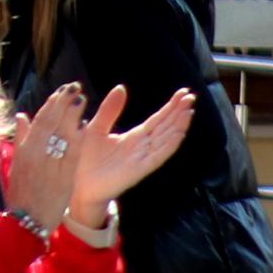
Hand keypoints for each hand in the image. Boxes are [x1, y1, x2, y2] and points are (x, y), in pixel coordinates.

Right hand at [0, 84, 85, 231]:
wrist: (26, 219)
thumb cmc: (21, 193)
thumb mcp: (16, 163)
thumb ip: (21, 138)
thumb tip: (22, 115)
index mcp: (25, 148)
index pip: (40, 120)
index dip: (52, 104)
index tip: (62, 91)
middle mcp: (36, 152)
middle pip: (51, 122)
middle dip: (63, 103)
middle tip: (74, 87)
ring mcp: (49, 163)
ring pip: (61, 134)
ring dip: (71, 115)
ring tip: (81, 99)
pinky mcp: (62, 176)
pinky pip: (70, 153)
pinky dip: (76, 138)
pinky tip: (85, 125)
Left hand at [63, 84, 193, 222]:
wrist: (80, 184)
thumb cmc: (87, 159)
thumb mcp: (97, 127)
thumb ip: (110, 110)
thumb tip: (122, 88)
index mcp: (134, 137)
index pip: (158, 120)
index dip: (170, 107)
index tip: (183, 94)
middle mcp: (143, 147)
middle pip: (166, 127)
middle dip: (179, 112)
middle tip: (191, 96)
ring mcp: (143, 158)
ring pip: (166, 139)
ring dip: (179, 125)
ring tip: (189, 110)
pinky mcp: (139, 169)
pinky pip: (158, 156)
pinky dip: (169, 144)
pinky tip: (178, 133)